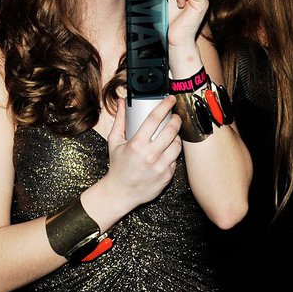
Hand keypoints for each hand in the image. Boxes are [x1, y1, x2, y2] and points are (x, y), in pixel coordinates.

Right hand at [104, 96, 181, 211]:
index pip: (154, 119)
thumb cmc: (118, 166)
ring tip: (171, 135)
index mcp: (136, 145)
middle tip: (175, 116)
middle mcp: (150, 155)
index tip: (170, 99)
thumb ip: (120, 120)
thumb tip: (122, 102)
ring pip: (177, 144)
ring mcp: (160, 166)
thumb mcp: (115, 142)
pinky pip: (176, 159)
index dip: (164, 106)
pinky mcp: (167, 175)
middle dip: (176, 119)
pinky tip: (167, 151)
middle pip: (171, 130)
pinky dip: (173, 152)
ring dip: (176, 136)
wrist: (121, 192)